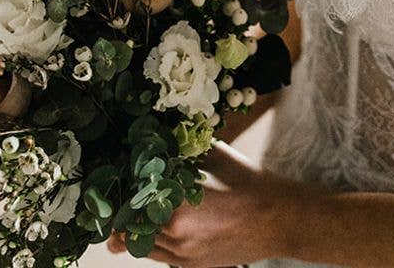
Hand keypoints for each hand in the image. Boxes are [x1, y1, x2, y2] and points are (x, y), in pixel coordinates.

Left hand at [106, 142, 292, 267]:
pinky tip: (152, 226)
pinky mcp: (190, 267)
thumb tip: (159, 139)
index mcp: (179, 207)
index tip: (116, 176)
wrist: (278, 220)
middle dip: (123, 210)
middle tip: (115, 194)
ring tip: (127, 212)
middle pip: (131, 226)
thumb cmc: (248, 184)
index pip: (133, 200)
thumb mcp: (214, 157)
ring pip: (140, 245)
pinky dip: (149, 240)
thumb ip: (183, 151)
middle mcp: (175, 236)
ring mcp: (182, 256)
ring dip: (132, 229)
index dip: (122, 188)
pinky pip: (158, 255)